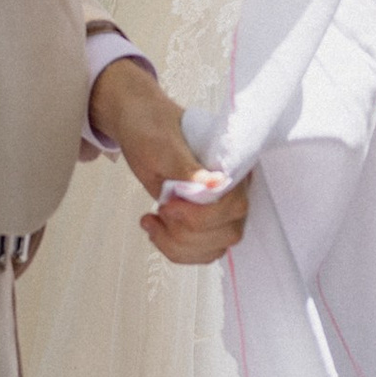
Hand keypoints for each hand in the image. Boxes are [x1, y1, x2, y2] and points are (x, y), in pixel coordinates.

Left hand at [88, 58, 249, 263]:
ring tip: (151, 220)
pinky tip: (155, 229)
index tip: (167, 205)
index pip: (236, 205)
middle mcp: (233, 189)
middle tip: (160, 209)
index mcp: (231, 163)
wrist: (139, 125)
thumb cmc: (152, 127)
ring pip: (214, 248)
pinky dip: (175, 249)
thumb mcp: (164, 144)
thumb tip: (216, 184)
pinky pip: (201, 251)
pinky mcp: (204, 222)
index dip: (202, 215)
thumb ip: (187, 166)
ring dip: (177, 244)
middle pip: (228, 232)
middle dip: (186, 231)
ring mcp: (220, 209)